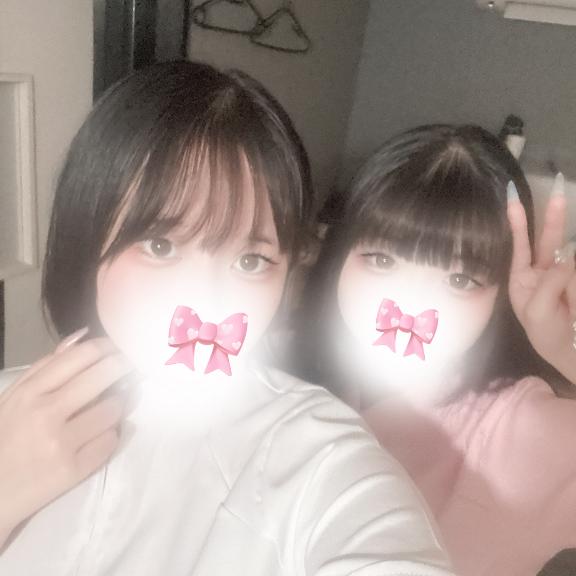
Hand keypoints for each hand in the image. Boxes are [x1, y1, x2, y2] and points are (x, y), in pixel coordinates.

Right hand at [0, 332, 133, 548]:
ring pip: (114, 409)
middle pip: (105, 375)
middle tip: (133, 367)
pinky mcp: (73, 471)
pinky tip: (101, 433)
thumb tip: (84, 335)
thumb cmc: (1, 439)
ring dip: (119, 404)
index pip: (83, 356)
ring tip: (112, 405)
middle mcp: (46, 413)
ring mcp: (62, 443)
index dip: (109, 347)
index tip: (120, 348)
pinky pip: (111, 441)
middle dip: (125, 367)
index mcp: (29, 392)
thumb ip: (46, 367)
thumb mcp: (13, 398)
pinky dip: (111, 434)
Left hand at [507, 176, 575, 382]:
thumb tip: (570, 256)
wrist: (571, 353)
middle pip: (549, 240)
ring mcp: (565, 275)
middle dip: (553, 218)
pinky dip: (575, 289)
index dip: (518, 223)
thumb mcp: (537, 311)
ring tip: (567, 308)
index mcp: (523, 279)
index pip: (520, 245)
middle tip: (558, 191)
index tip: (512, 198)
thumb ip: (551, 283)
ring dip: (569, 283)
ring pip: (569, 258)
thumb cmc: (546, 334)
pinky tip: (572, 305)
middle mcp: (543, 272)